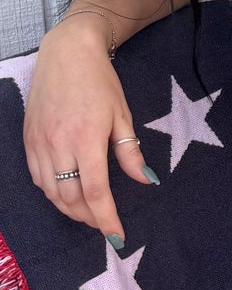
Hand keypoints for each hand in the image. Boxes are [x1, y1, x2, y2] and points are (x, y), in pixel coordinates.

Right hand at [24, 16, 156, 246]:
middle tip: (104, 224)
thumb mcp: (122, 115)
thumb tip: (144, 180)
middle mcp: (58, 145)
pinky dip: (52, 192)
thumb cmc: (100, 81)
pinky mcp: (28, 139)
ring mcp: (39, 143)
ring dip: (69, 208)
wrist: (66, 52)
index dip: (106, 219)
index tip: (117, 237)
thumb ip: (130, 151)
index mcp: (86, 139)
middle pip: (70, 198)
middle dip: (88, 218)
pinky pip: (38, 177)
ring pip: (50, 192)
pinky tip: (66, 192)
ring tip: (88, 212)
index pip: (96, 192)